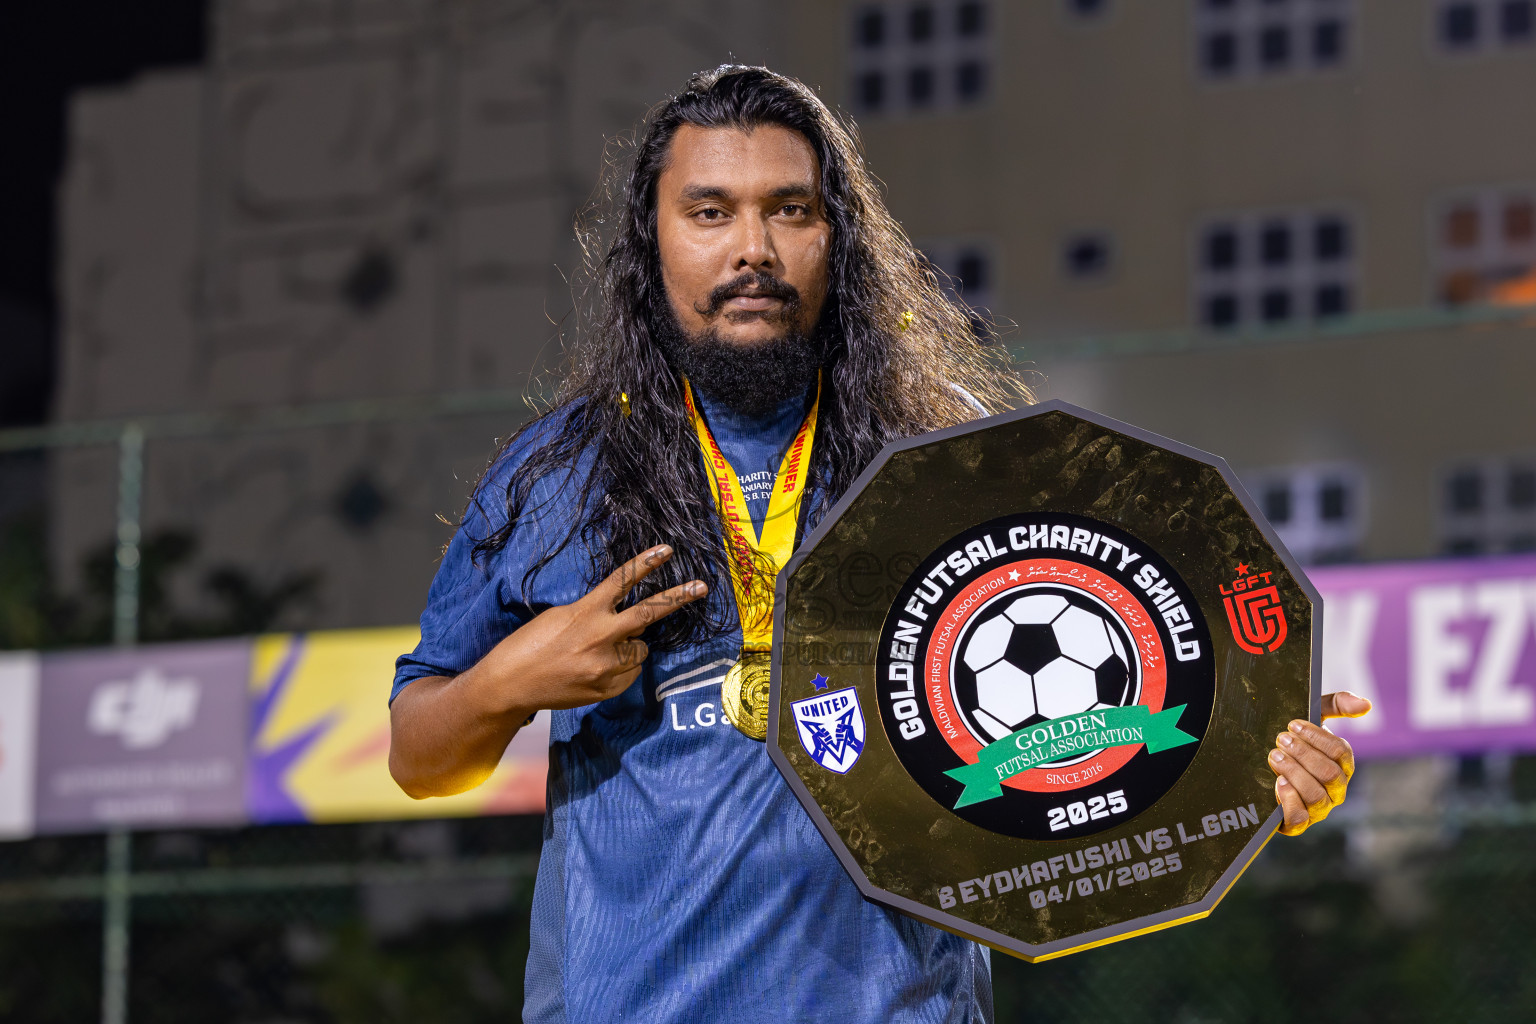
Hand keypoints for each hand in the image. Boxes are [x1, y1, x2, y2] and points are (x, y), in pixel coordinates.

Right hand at [475, 544, 706, 714]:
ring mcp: (606, 664)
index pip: (622, 580)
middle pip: (649, 613)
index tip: (667, 550)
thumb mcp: (561, 616)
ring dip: (630, 646)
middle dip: (678, 598)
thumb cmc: (529, 645)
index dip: (646, 563)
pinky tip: (596, 670)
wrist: (510, 684)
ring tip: (600, 651)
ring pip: (640, 648)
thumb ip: (595, 612)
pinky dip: (621, 669)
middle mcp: (601, 636)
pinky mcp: (606, 688)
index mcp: (586, 611)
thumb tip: (627, 617)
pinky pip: (630, 673)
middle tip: (701, 587)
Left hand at [1268, 691, 1371, 836]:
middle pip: (1329, 774)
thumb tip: (1366, 704)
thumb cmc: (1294, 741)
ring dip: (1294, 773)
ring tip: (1275, 756)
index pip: (1341, 752)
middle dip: (1303, 754)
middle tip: (1281, 739)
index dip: (1317, 737)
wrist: (1261, 767)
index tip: (1293, 724)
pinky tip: (1278, 783)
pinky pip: (1300, 818)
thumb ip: (1336, 704)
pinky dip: (1289, 801)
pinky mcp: (1298, 823)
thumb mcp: (1313, 716)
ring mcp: (1318, 808)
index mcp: (1342, 765)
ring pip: (1316, 796)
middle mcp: (1335, 790)